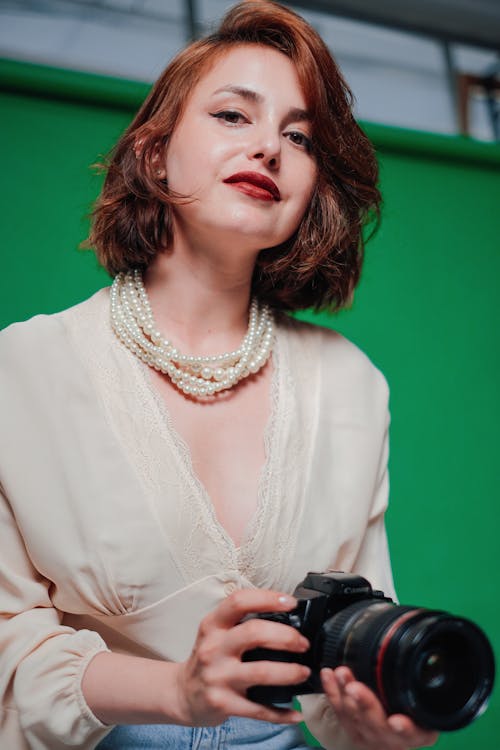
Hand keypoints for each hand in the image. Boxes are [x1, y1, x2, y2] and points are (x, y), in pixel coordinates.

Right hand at [174, 589, 310, 725]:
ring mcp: (218, 677)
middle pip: (254, 633)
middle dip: (286, 637)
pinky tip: (295, 713)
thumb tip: (285, 616)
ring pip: (261, 671)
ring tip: (304, 672)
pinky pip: (258, 710)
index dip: (267, 598)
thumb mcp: (216, 633)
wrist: (183, 693)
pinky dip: (281, 713)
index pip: (239, 602)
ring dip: (290, 672)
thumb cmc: (208, 659)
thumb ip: (241, 623)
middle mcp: (214, 648)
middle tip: (303, 644)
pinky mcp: (223, 703)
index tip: (290, 602)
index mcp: (213, 625)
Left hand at [321, 667, 438, 748]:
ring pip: (353, 715)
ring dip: (344, 692)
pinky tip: (328, 675)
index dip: (405, 728)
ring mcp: (367, 734)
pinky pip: (337, 709)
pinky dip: (331, 691)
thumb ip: (429, 693)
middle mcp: (391, 738)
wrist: (390, 740)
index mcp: (417, 734)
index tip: (397, 721)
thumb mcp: (428, 712)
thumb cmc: (413, 718)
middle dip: (365, 703)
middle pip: (376, 724)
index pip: (412, 734)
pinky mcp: (349, 726)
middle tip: (355, 688)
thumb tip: (437, 654)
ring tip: (341, 673)